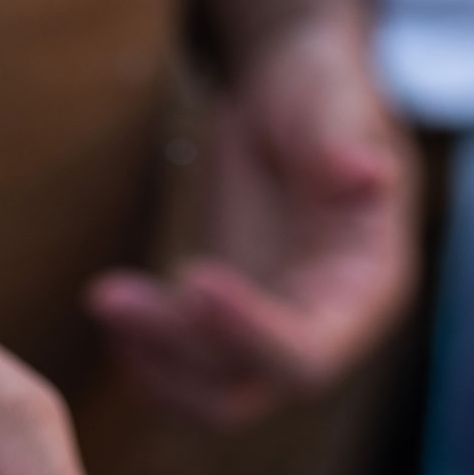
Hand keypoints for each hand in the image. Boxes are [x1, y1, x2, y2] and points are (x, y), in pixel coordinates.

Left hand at [87, 23, 414, 428]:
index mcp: (369, 288)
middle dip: (180, 348)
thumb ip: (344, 138)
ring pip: (209, 390)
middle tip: (110, 296)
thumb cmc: (321, 85)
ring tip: (104, 297)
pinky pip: (184, 369)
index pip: (312, 351)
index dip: (252, 332)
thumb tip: (365, 173)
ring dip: (151, 356)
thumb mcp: (334, 97)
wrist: (288, 89)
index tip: (192, 278)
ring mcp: (273, 331)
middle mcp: (325, 326)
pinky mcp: (228, 324)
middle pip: (251, 383)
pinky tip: (111, 305)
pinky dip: (143, 351)